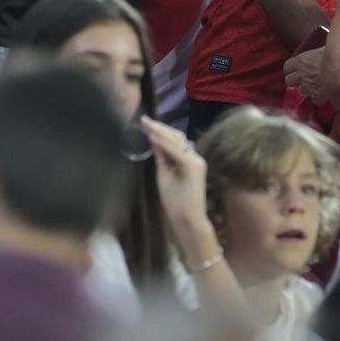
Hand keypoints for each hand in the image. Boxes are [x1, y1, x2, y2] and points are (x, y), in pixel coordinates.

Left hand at [140, 118, 219, 255]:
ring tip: (146, 124)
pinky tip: (153, 137)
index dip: (160, 131)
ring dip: (160, 132)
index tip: (146, 123)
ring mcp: (196, 161)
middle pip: (177, 137)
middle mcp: (194, 157)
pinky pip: (177, 152)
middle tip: (144, 120)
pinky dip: (164, 143)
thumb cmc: (175, 202)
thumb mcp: (164, 175)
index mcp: (187, 160)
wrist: (187, 220)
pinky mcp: (194, 167)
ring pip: (177, 141)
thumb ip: (161, 157)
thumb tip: (153, 140)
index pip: (174, 141)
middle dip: (160, 128)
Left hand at [284, 48, 328, 104]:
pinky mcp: (317, 96)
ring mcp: (308, 86)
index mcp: (301, 61)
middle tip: (305, 78)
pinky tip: (326, 93)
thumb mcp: (324, 48)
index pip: (287, 67)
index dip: (292, 69)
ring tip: (318, 85)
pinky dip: (319, 98)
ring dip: (308, 89)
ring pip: (301, 91)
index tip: (296, 69)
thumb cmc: (335, 55)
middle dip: (296, 80)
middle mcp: (301, 74)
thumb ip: (319, 52)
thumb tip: (324, 50)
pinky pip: (315, 100)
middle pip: (289, 81)